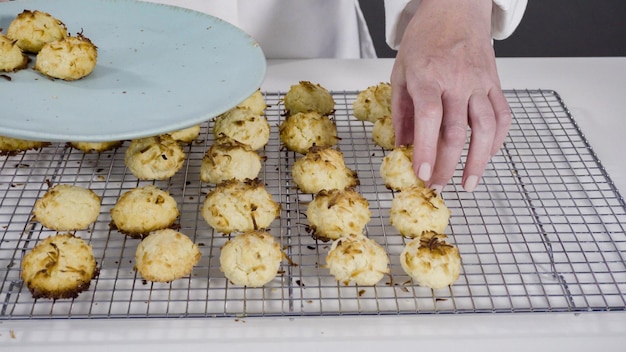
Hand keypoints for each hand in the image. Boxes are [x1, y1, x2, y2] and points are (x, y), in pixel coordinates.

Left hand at [390, 0, 511, 192]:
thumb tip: (401, 145)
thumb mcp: (400, 70)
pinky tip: (487, 155)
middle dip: (447, 165)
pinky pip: (503, 116)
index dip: (427, 150)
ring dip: (478, 162)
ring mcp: (480, 83)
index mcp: (428, 77)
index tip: (422, 174)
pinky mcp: (495, 83)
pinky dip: (498, 140)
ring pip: (486, 128)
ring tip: (469, 184)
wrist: (456, 7)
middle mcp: (457, 81)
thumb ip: (400, 110)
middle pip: (457, 132)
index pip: (429, 119)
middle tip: (437, 185)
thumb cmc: (424, 37)